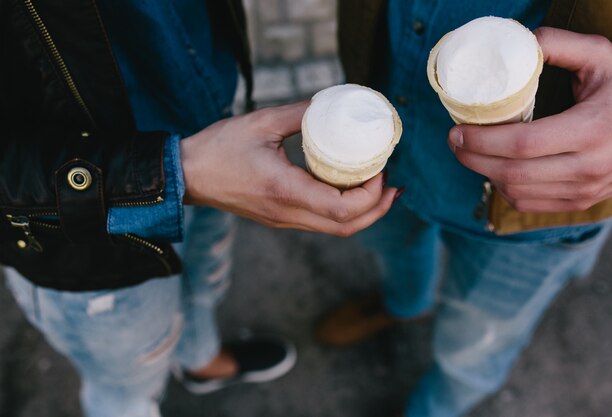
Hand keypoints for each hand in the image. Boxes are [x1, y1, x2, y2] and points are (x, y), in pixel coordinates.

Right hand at [181, 101, 398, 235]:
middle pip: (346, 227)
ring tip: (379, 189)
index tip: (380, 168)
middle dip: (378, 209)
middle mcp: (287, 214)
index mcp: (284, 191)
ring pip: (335, 230)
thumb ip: (301, 113)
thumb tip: (332, 103)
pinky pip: (320, 223)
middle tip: (394, 186)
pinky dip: (343, 212)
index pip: (341, 209)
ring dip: (363, 213)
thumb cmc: (219, 148)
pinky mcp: (279, 219)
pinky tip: (349, 190)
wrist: (187, 175)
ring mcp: (283, 221)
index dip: (371, 194)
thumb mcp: (261, 122)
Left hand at [448, 27, 611, 211]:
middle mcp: (591, 168)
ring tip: (469, 153)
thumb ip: (562, 45)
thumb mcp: (602, 59)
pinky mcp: (580, 203)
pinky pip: (529, 204)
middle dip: (473, 159)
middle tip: (454, 141)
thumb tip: (521, 41)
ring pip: (518, 193)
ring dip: (485, 174)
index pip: (523, 144)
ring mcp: (586, 191)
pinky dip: (504, 189)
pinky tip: (494, 170)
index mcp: (594, 131)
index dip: (483, 140)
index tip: (457, 129)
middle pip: (514, 173)